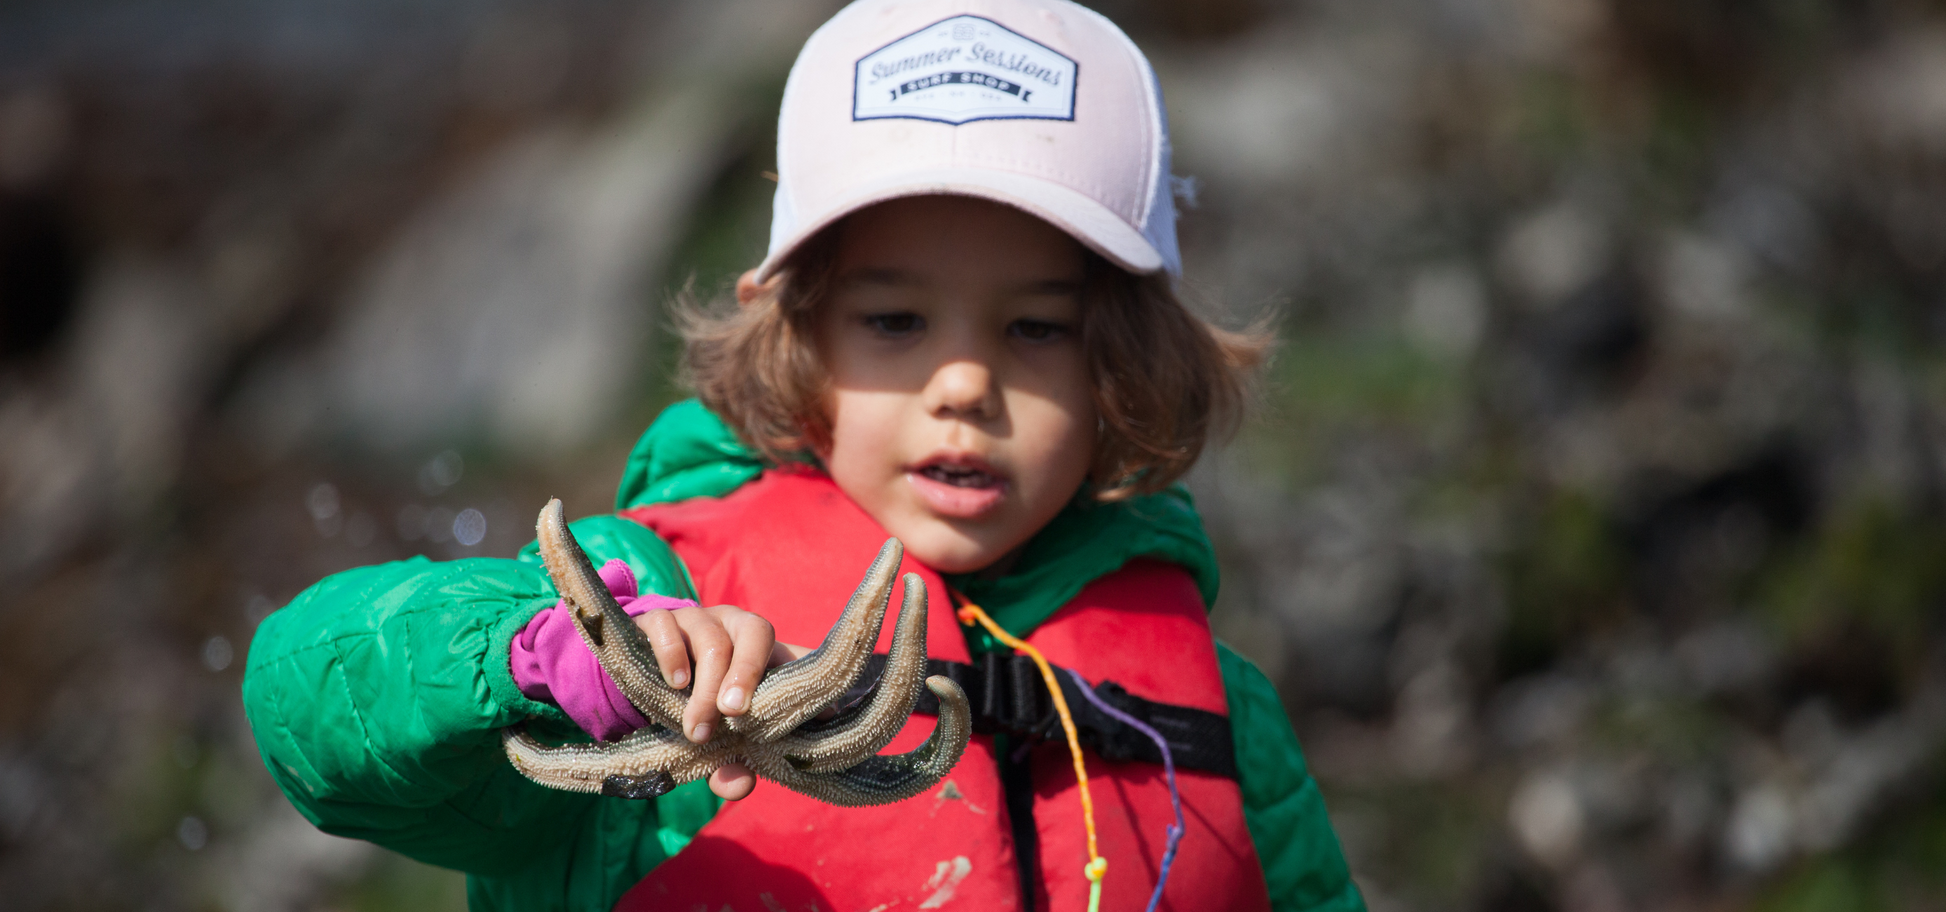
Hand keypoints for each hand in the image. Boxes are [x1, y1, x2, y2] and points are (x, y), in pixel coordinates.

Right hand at [632, 605, 809, 799]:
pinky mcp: (657, 618)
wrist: (644, 671)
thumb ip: (731, 762)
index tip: (822, 713)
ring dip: (706, 689)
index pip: (792, 653)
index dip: (804, 677)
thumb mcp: (718, 734)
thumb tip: (740, 786)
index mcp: (760, 648)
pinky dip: (672, 655)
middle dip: (746, 675)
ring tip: (698, 730)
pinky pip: (665, 626)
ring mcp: (696, 618)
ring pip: (711, 639)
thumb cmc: (697, 702)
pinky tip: (675, 684)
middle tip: (733, 714)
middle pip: (755, 632)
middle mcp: (733, 625)